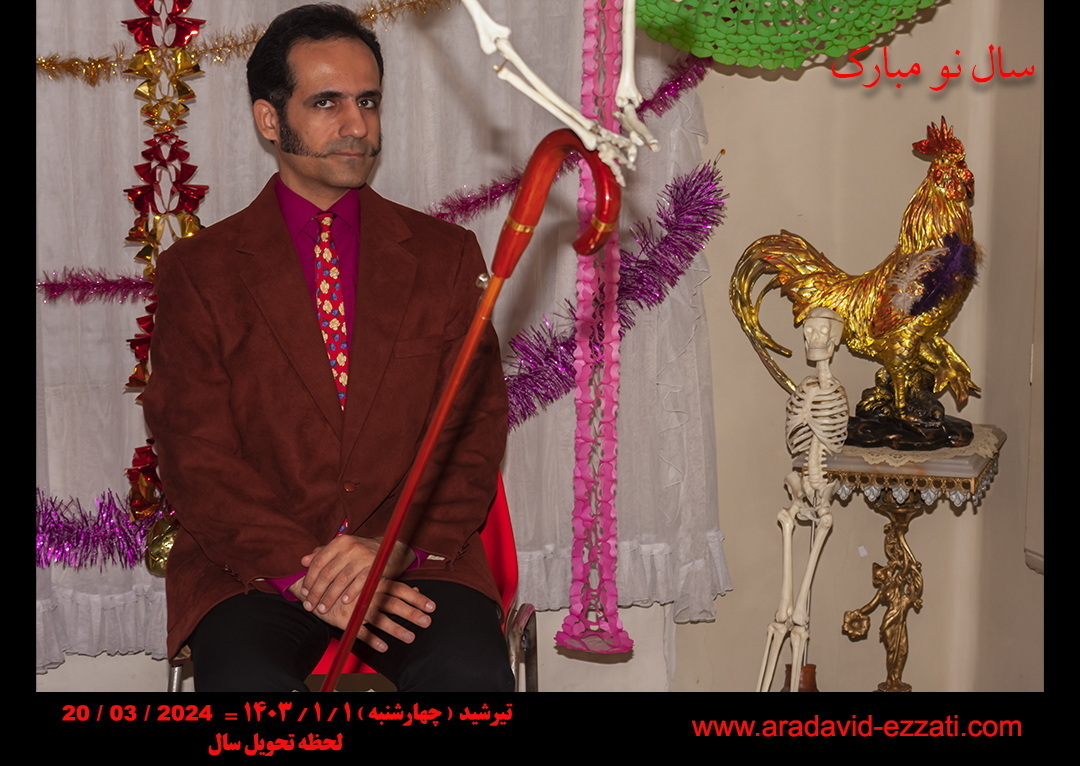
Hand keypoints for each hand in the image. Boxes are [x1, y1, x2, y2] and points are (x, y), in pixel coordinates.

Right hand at [291, 578, 434, 652]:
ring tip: (410, 637)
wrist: (313, 587)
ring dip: (396, 629)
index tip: (431, 606)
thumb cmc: (345, 582)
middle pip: (394, 604)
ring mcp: (356, 608)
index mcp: (375, 582)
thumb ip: (393, 583)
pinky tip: (383, 647)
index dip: (416, 597)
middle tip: (427, 622)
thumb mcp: (368, 578)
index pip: (400, 589)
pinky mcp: (344, 620)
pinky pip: (360, 632)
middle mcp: (368, 594)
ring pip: (379, 620)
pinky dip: (372, 639)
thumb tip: (416, 587)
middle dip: (412, 613)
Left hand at [297, 534, 415, 615]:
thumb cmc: (361, 551)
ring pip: (341, 580)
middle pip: (328, 573)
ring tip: (323, 608)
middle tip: (310, 606)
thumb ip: (323, 553)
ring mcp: (363, 557)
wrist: (389, 548)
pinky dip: (351, 593)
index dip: (309, 579)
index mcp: (339, 542)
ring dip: (330, 597)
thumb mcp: (342, 548)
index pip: (319, 562)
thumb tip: (303, 561)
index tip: (304, 593)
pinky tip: (343, 602)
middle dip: (316, 592)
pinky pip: (360, 582)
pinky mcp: (375, 566)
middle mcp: (350, 547)